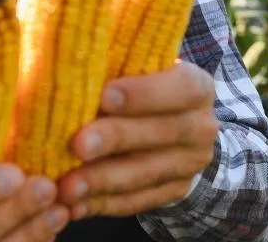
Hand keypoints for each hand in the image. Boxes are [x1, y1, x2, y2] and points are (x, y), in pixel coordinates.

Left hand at [56, 61, 218, 220]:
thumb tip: (71, 61)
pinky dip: (103, 204)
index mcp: (197, 87)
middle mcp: (201, 126)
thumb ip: (117, 62)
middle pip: (161, 133)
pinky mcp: (175, 191)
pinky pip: (137, 201)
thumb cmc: (142, 83)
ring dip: (103, 181)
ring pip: (146, 174)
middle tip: (77, 144)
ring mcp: (190, 163)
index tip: (104, 95)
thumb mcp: (141, 66)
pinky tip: (74, 205)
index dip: (144, 93)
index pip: (182, 88)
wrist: (177, 122)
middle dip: (116, 139)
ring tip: (67, 187)